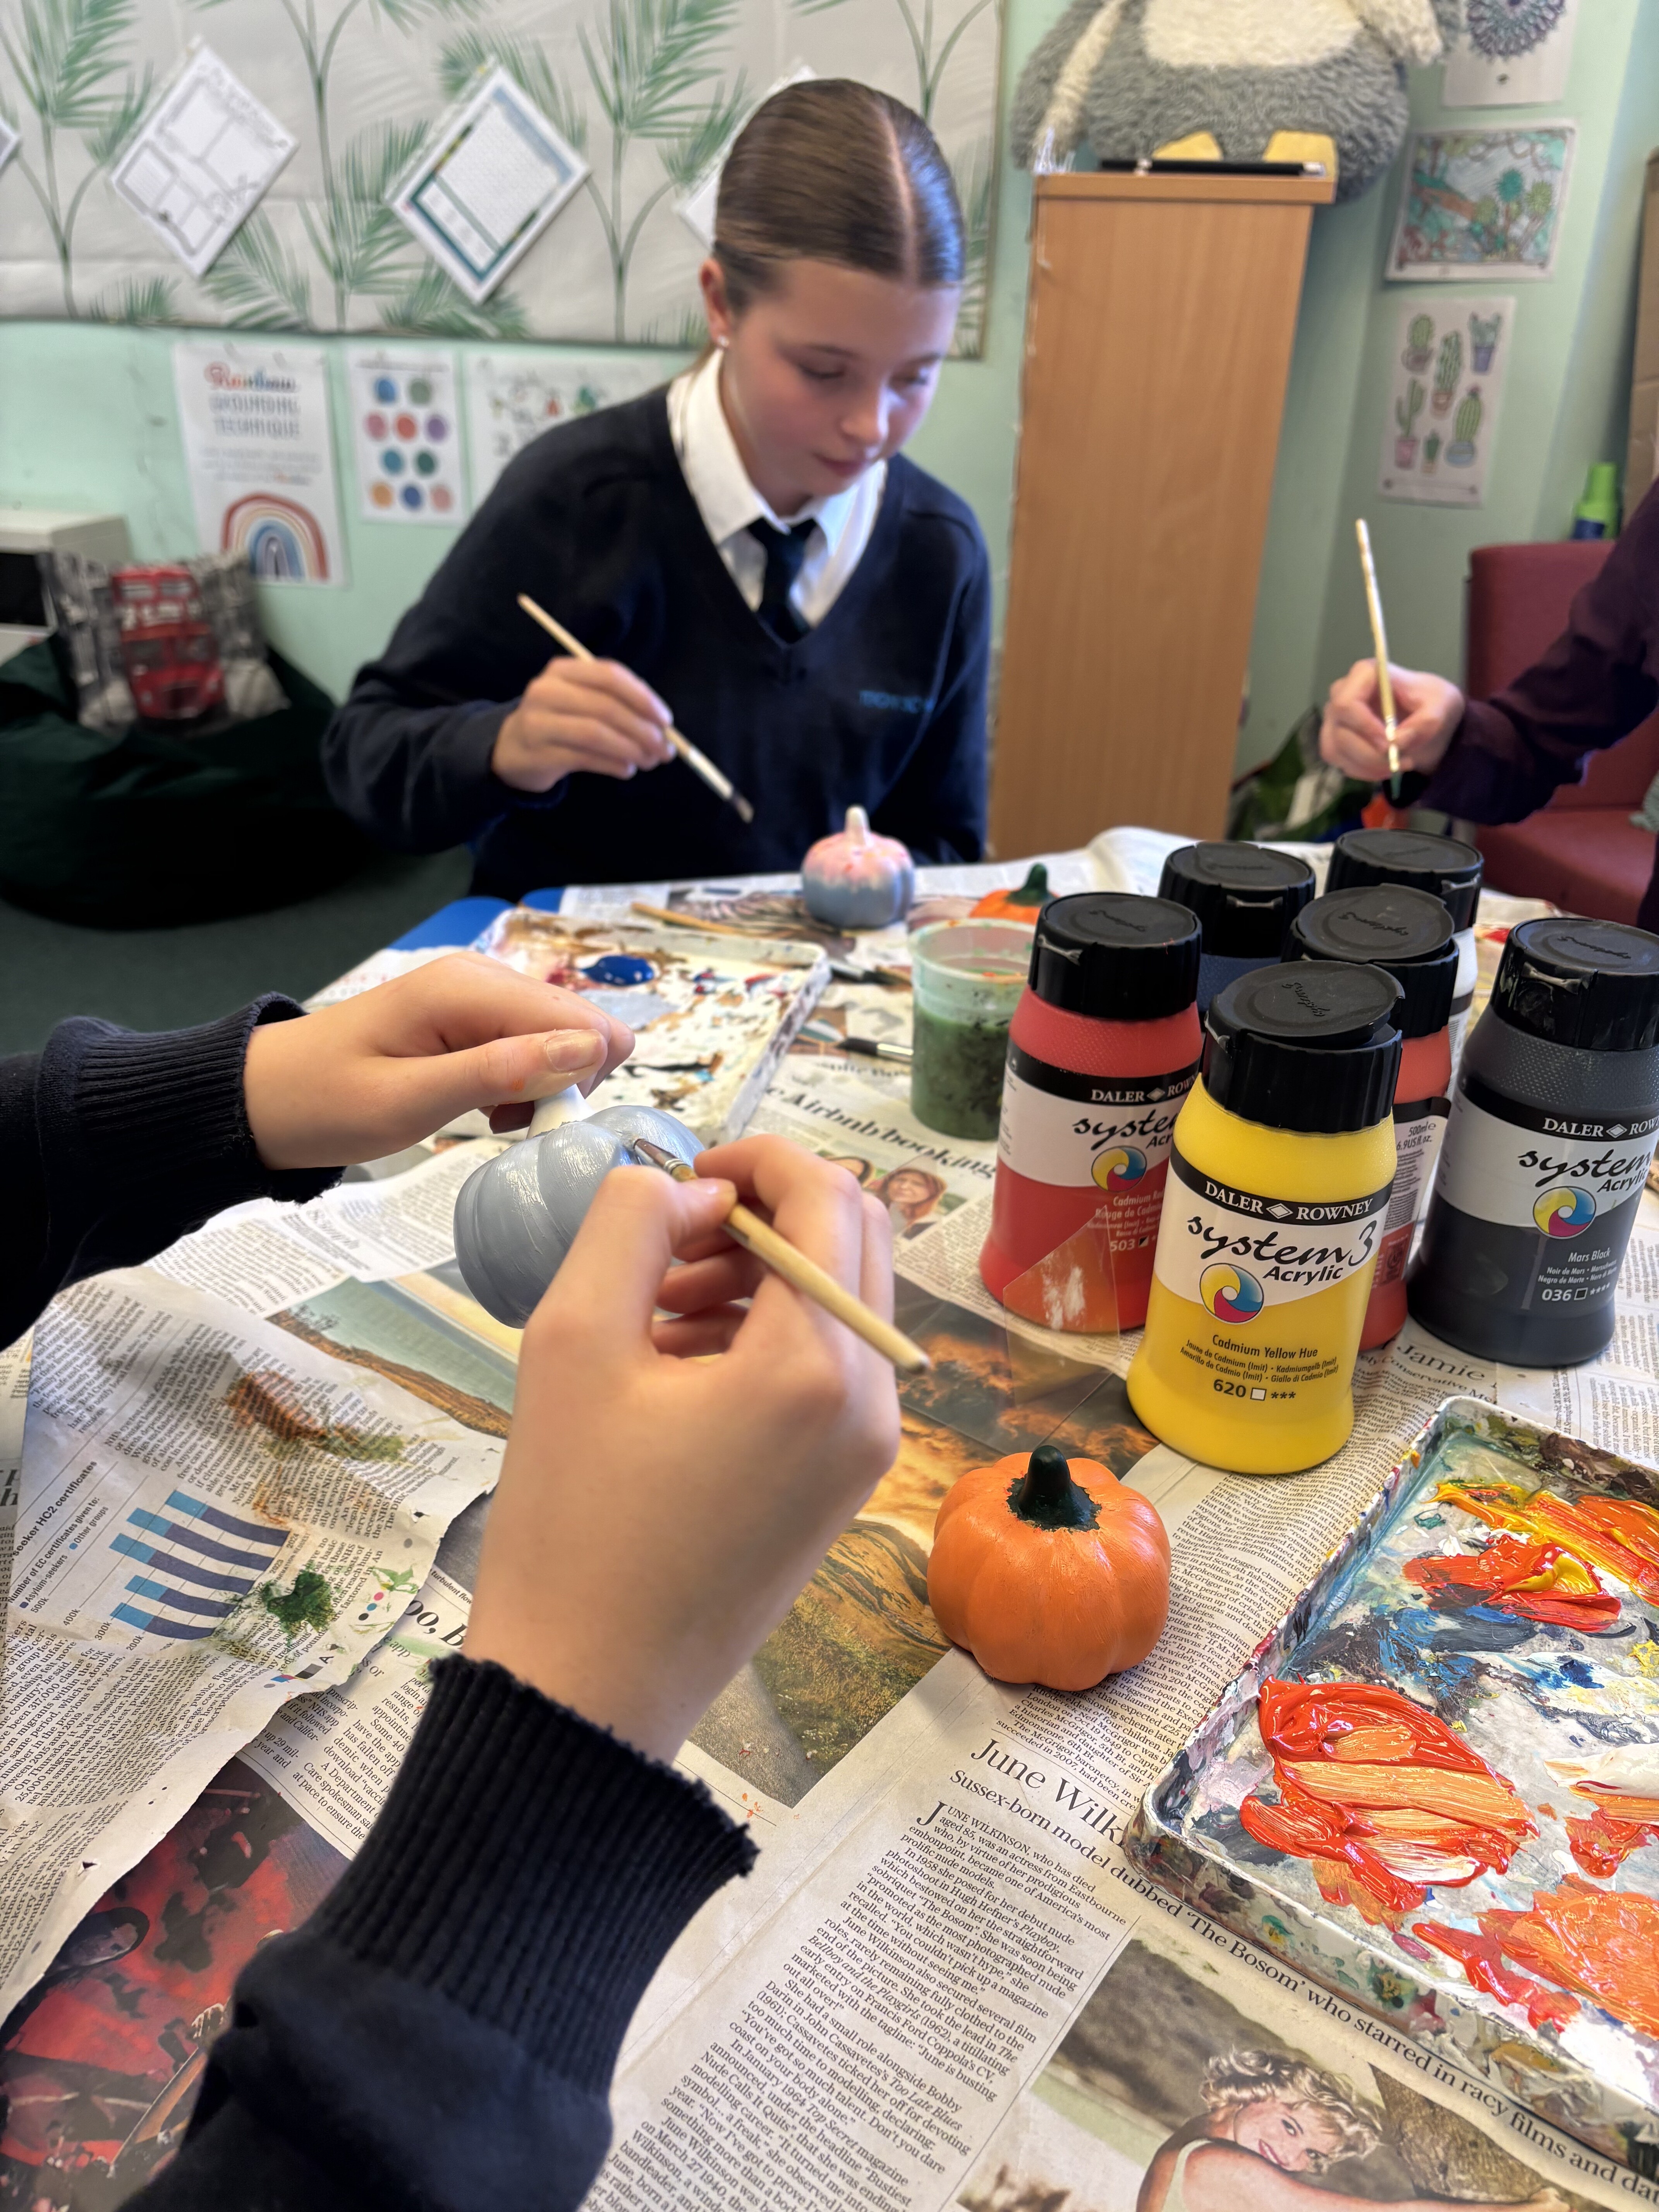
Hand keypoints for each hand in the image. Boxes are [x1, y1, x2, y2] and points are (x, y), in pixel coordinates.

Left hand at [243, 952, 634, 1168]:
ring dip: (542, 1088)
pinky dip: (521, 1083)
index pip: (584, 1023)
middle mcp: (482, 978)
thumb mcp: (408, 1101)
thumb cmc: (325, 1104)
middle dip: (563, 1084)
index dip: (580, 1081)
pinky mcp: (471, 1015)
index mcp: (469, 989)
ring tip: (488, 1117)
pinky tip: (483, 1106)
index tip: (534, 1123)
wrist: (264, 1098)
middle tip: (505, 1122)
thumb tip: (592, 1050)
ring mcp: (477, 994)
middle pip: (581, 1028)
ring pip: (561, 1040)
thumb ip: (500, 1073)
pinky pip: (531, 1045)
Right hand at [466, 1138, 900, 1760]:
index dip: (761, 1158)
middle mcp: (870, 1404)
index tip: (688, 1171)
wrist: (589, 1687)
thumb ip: (632, 1223)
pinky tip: (675, 1362)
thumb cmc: (572, 1523)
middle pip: (854, 1242)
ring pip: (841, 1304)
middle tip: (668, 1239)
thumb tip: (695, 1190)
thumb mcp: (573, 1340)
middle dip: (764, 1214)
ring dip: (759, 1274)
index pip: (832, 1198)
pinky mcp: (843, 1484)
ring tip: (656, 1305)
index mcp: (816, 1366)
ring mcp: (865, 1451)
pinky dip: (766, 1335)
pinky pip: (829, 1369)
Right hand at [492, 655, 675, 793]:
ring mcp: (539, 722)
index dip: (643, 698)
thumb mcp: (582, 701)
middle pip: (606, 706)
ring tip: (649, 761)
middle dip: (643, 730)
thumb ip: (618, 705)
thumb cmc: (560, 721)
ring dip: (630, 749)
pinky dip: (612, 764)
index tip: (667, 721)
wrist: (512, 748)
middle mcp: (547, 690)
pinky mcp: (539, 753)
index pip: (610, 676)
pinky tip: (627, 769)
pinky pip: (584, 758)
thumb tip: (663, 728)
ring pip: (595, 733)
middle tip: (665, 750)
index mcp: (563, 670)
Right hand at [1319, 658, 1464, 782]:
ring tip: (1400, 765)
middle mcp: (1342, 693)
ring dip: (1370, 766)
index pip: (1346, 704)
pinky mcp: (1335, 739)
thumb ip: (1425, 722)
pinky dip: (1364, 771)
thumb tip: (1397, 741)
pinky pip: (1340, 762)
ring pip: (1337, 750)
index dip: (1365, 728)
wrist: (1426, 716)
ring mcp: (1335, 717)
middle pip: (1341, 731)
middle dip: (1372, 754)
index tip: (1391, 745)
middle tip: (1403, 762)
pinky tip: (1386, 768)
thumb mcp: (1441, 706)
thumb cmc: (1431, 701)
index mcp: (1364, 674)